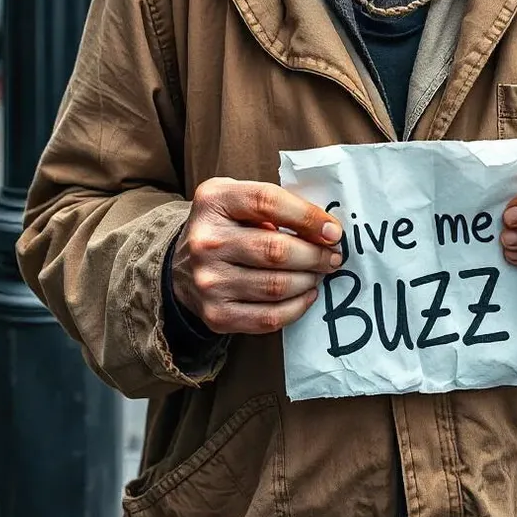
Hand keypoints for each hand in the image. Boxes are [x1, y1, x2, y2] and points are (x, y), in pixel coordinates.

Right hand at [171, 178, 342, 334]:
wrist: (182, 267)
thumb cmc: (226, 226)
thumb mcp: (239, 198)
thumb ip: (277, 204)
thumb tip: (326, 230)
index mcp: (214, 201)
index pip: (268, 202)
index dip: (307, 217)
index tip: (334, 231)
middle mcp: (206, 241)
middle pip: (276, 250)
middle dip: (316, 255)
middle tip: (333, 257)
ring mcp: (208, 281)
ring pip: (276, 286)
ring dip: (309, 280)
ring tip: (319, 273)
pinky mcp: (215, 315)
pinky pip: (268, 317)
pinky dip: (296, 307)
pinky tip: (306, 294)